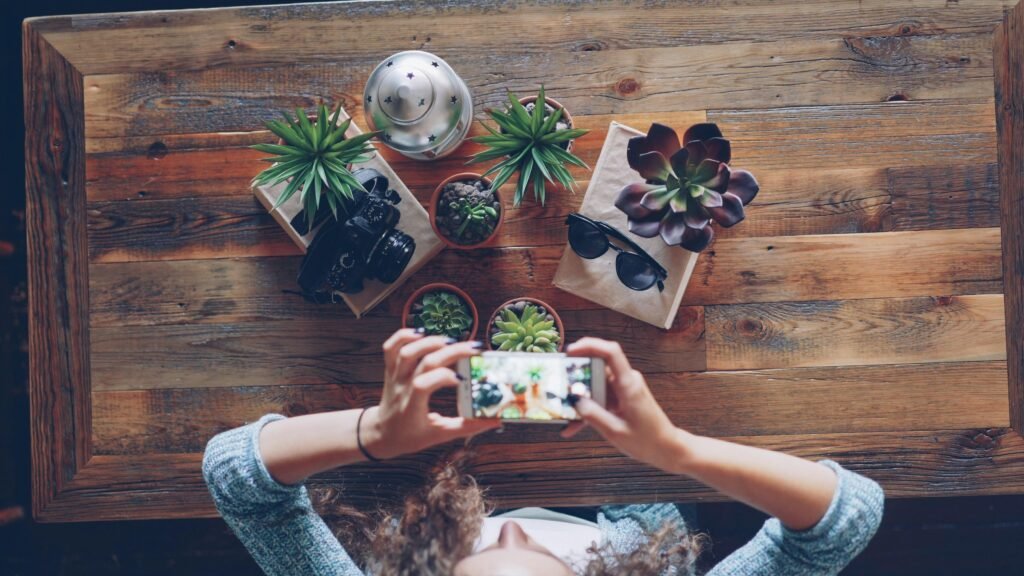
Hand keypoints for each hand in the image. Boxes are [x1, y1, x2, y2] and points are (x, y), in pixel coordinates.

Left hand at [361, 329, 500, 458]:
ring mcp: (394, 376)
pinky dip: (404, 335)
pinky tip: (423, 333)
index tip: (463, 380)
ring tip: (452, 341)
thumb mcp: (439, 436)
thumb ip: (466, 427)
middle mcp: (401, 388)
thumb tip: (495, 420)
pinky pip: (391, 347)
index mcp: (411, 407)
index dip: (443, 377)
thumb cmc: (411, 436)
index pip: (423, 385)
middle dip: (450, 352)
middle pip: (423, 362)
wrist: (381, 434)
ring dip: (430, 341)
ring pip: (405, 350)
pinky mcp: (390, 369)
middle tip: (474, 349)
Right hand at [562, 337, 685, 471]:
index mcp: (628, 385)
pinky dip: (588, 409)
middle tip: (558, 388)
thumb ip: (593, 415)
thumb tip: (574, 400)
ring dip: (580, 398)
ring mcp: (624, 388)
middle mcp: (627, 381)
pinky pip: (600, 397)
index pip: (610, 352)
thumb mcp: (615, 431)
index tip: (569, 352)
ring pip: (596, 384)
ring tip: (564, 415)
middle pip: (598, 368)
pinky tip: (574, 426)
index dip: (589, 346)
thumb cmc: (647, 441)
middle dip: (576, 377)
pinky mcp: (622, 397)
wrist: (667, 449)